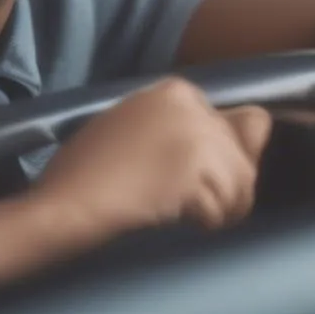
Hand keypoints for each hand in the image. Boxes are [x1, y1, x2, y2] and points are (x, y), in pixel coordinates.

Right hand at [33, 78, 270, 239]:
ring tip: (185, 216)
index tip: (196, 177)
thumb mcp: (131, 125)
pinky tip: (175, 221)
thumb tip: (232, 138)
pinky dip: (206, 223)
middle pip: (246, 152)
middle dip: (227, 183)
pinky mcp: (196, 171)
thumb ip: (175, 124)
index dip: (222, 157)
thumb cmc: (85, 171)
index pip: (237, 121)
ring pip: (242, 182)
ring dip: (221, 208)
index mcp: (175, 90)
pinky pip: (223, 208)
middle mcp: (192, 105)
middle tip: (193, 204)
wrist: (67, 201)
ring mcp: (196, 136)